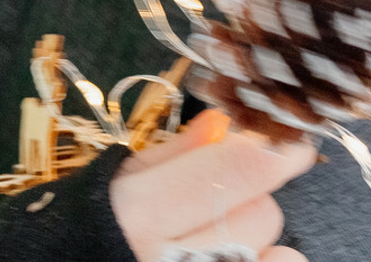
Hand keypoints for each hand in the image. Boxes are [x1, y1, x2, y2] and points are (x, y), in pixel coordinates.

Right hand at [109, 109, 312, 261]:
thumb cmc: (79, 233)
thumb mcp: (114, 186)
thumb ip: (171, 156)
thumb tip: (222, 122)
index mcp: (138, 215)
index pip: (234, 170)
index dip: (272, 150)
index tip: (292, 141)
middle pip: (259, 215)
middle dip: (247, 199)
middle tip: (217, 201)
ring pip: (274, 256)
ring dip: (255, 242)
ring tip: (219, 241)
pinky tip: (235, 260)